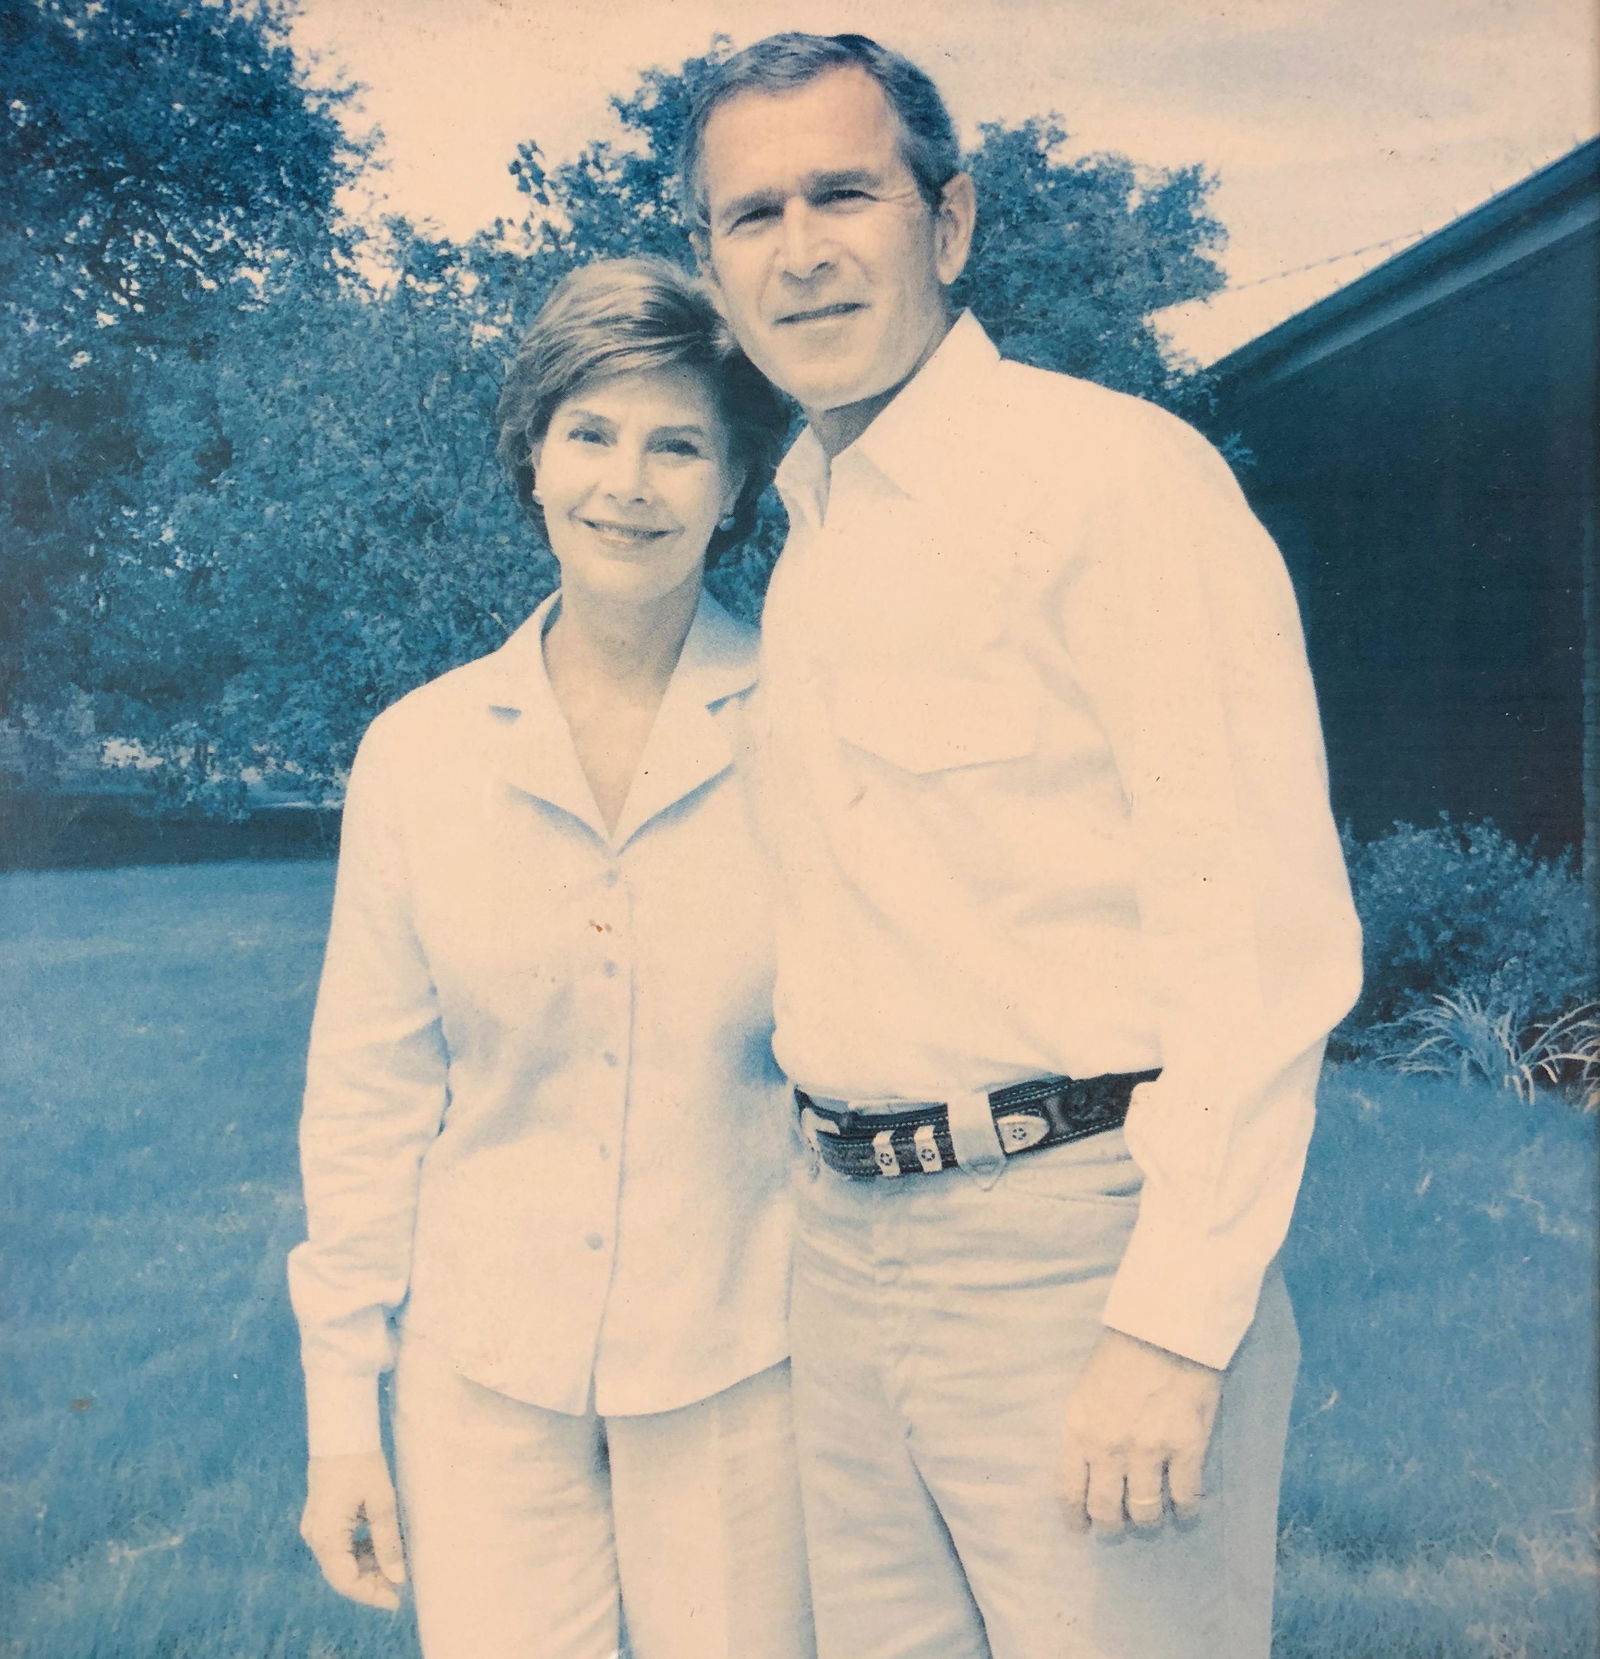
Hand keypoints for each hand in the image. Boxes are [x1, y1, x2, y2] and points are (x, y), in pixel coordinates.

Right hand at [301, 1450, 406, 1608]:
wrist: (340, 1433)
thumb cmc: (362, 1463)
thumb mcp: (382, 1503)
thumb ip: (388, 1542)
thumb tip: (398, 1576)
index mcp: (326, 1535)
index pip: (347, 1581)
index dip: (371, 1593)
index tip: (397, 1598)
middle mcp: (315, 1537)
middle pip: (342, 1574)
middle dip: (371, 1582)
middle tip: (400, 1584)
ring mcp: (315, 1528)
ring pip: (342, 1561)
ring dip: (367, 1566)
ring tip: (396, 1565)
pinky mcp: (321, 1520)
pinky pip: (340, 1546)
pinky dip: (360, 1551)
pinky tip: (381, 1547)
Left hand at [1058, 1328, 1222, 1536]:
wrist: (1163, 1328)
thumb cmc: (1120, 1351)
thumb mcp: (1086, 1390)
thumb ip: (1086, 1429)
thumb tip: (1090, 1465)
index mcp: (1078, 1430)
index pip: (1069, 1491)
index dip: (1075, 1517)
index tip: (1081, 1528)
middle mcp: (1109, 1450)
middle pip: (1106, 1510)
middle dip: (1111, 1525)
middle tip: (1119, 1524)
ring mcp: (1148, 1453)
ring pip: (1145, 1512)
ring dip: (1147, 1519)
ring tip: (1151, 1515)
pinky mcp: (1186, 1450)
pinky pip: (1185, 1498)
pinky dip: (1185, 1509)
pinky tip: (1185, 1507)